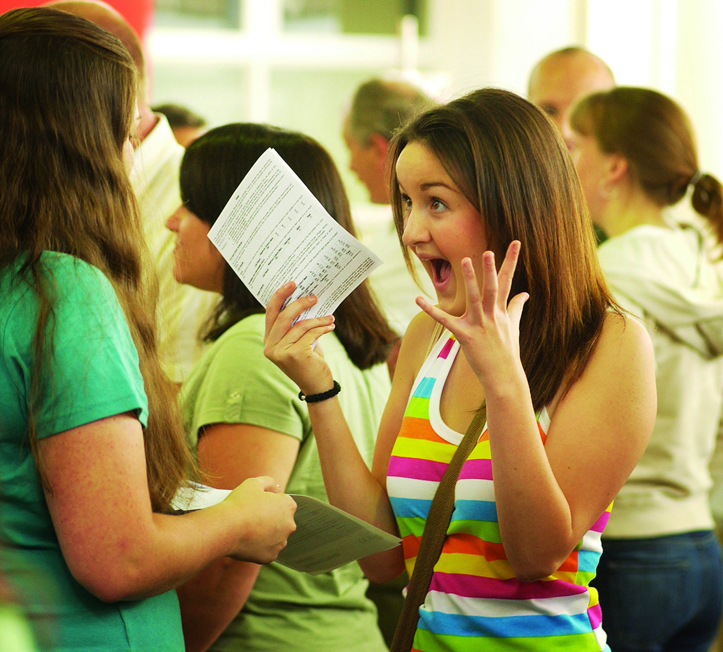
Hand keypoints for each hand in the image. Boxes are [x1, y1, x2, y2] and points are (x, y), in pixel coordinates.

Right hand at [223, 476, 296, 563]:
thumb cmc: (240, 503)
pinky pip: (266, 550)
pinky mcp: (270, 557)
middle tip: (251, 516)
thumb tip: (276, 488)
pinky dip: (259, 547)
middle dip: (270, 518)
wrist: (226, 528)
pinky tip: (247, 540)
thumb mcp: (254, 483)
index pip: (283, 502)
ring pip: (275, 536)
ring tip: (248, 529)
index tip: (256, 503)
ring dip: (266, 533)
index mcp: (288, 506)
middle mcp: (289, 525)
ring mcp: (280, 543)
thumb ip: (269, 482)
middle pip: (281, 520)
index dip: (269, 501)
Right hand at [263, 282, 335, 395]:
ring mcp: (280, 352)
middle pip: (283, 316)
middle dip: (300, 304)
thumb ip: (296, 324)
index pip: (270, 313)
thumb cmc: (309, 360)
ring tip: (330, 318)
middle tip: (314, 297)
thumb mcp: (300, 340)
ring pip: (300, 325)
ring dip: (318, 319)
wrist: (317, 385)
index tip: (292, 284)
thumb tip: (306, 299)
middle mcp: (271, 347)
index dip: (279, 296)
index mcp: (269, 340)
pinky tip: (330, 326)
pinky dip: (322, 328)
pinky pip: (310, 334)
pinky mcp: (294, 355)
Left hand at [415, 241, 528, 387]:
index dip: (511, 261)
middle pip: (492, 288)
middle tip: (488, 251)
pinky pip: (445, 321)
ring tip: (464, 261)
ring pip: (474, 299)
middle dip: (490, 270)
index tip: (516, 242)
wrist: (504, 376)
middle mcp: (492, 316)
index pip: (508, 281)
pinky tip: (418, 299)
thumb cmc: (507, 351)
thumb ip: (516, 308)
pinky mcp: (465, 337)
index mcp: (502, 311)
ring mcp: (479, 326)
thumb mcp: (514, 327)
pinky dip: (431, 310)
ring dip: (469, 280)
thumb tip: (525, 293)